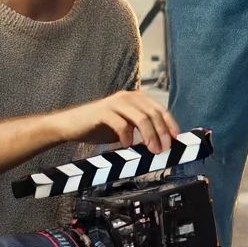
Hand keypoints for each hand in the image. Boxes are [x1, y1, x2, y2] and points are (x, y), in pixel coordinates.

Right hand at [53, 90, 179, 152]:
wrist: (71, 125)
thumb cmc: (99, 127)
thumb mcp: (125, 127)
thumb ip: (140, 129)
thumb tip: (161, 143)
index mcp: (136, 98)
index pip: (159, 109)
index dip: (170, 123)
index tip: (176, 138)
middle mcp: (128, 97)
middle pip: (153, 113)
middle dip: (162, 132)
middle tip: (164, 149)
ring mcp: (115, 103)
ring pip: (141, 118)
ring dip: (149, 135)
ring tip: (152, 149)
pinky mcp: (103, 112)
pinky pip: (121, 124)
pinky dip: (127, 136)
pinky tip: (126, 146)